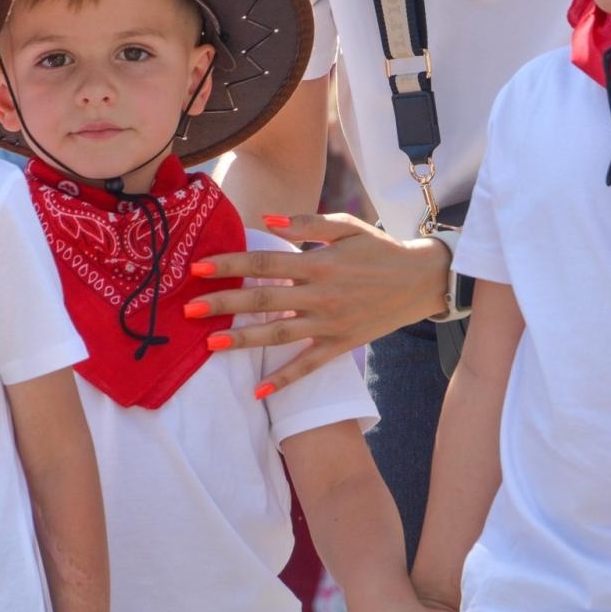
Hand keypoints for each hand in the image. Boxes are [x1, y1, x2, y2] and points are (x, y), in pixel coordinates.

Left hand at [185, 213, 450, 392]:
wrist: (421, 280)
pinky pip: (308, 366)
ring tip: (211, 344)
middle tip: (189, 309)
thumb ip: (306, 224)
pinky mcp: (341, 345)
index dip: (231, 264)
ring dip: (244, 340)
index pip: (265, 263)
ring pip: (279, 335)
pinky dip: (284, 379)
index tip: (199, 268)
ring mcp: (330, 323)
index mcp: (319, 263)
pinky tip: (258, 391)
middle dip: (225, 304)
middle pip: (264, 300)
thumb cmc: (379, 248)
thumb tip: (266, 221)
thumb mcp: (347, 226)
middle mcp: (321, 295)